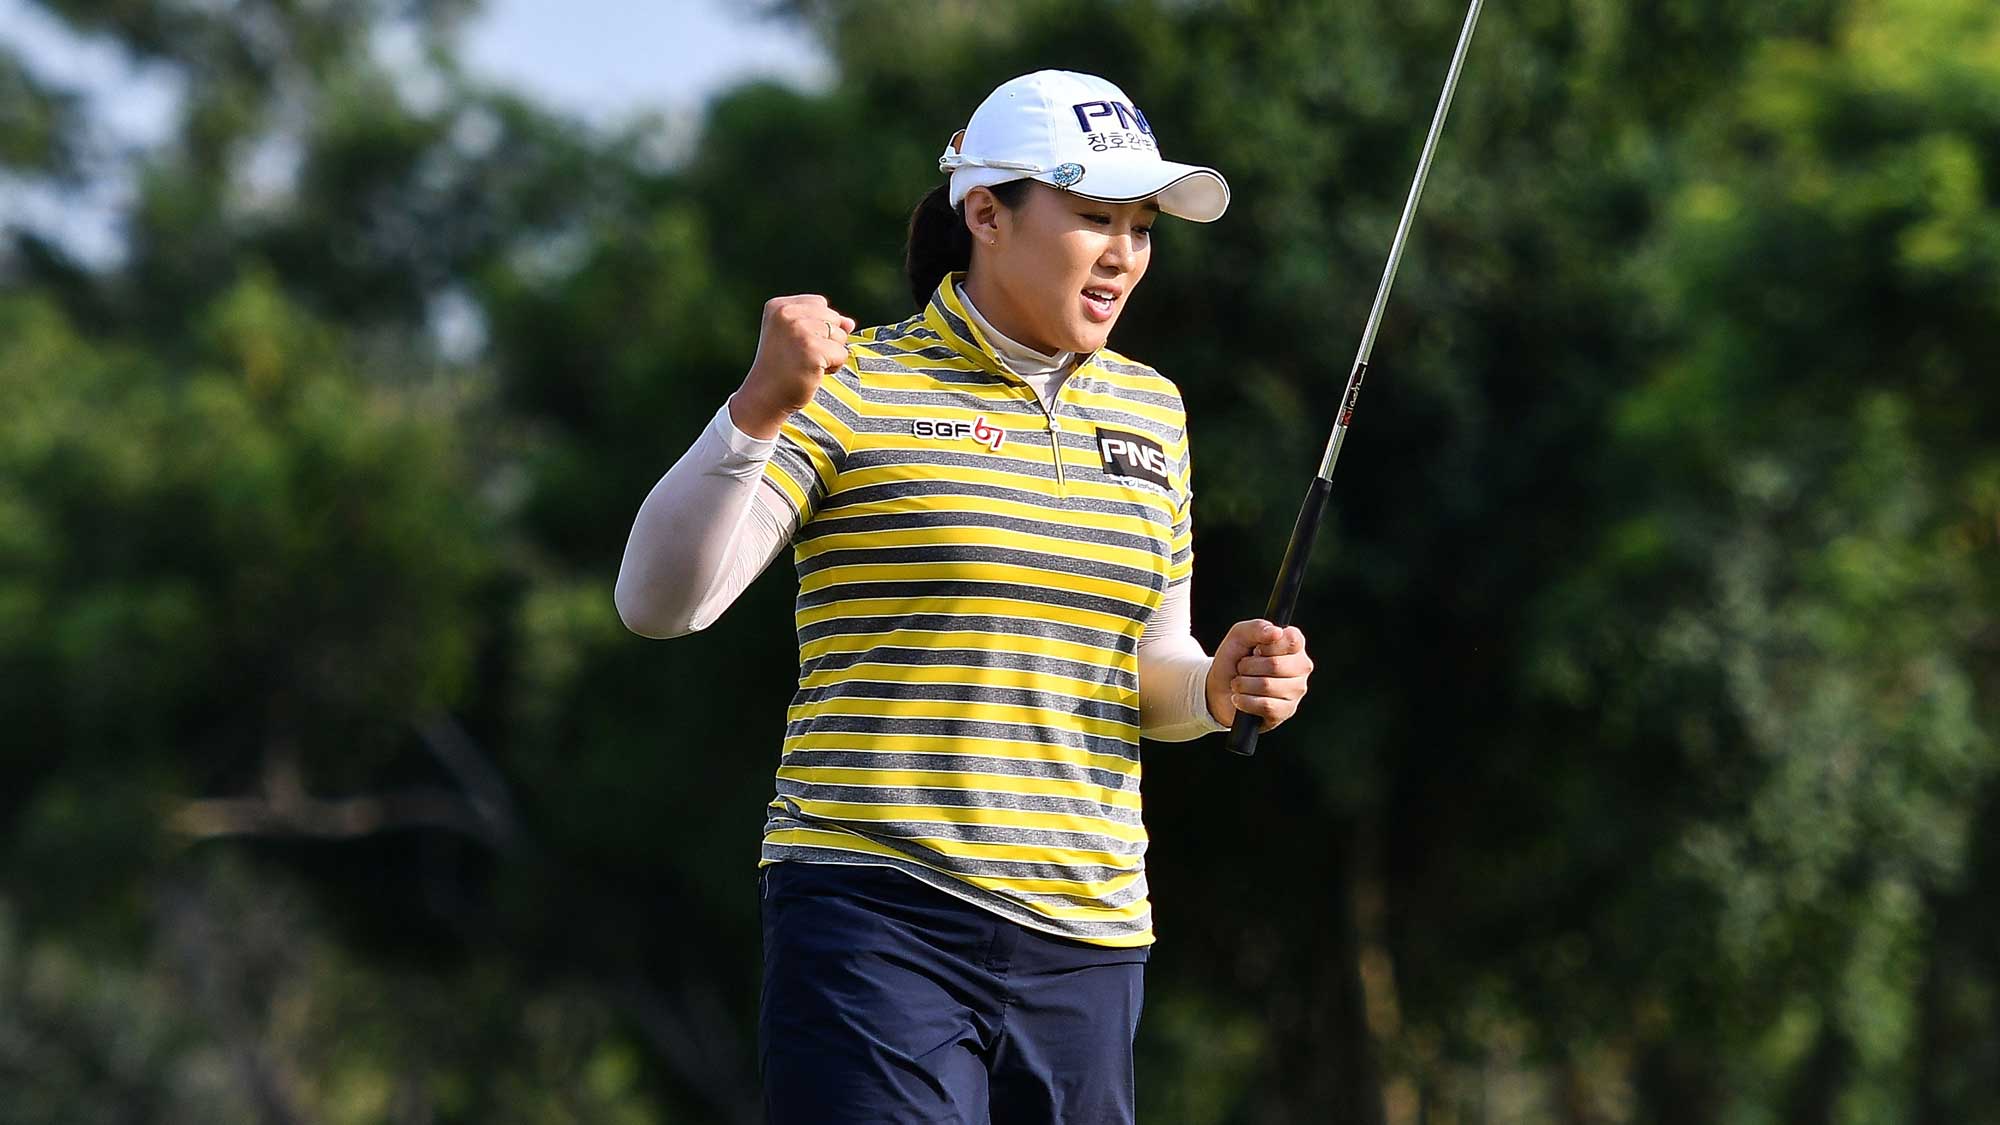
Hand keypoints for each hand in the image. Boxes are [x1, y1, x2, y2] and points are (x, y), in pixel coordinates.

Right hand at [730, 294, 856, 439]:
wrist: (765, 397)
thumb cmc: (783, 368)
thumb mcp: (798, 337)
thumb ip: (823, 323)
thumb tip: (850, 323)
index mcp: (779, 306)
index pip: (820, 304)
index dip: (818, 327)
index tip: (796, 344)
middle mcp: (787, 314)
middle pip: (833, 318)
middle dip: (827, 340)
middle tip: (802, 356)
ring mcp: (799, 330)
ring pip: (841, 335)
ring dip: (831, 354)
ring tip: (807, 364)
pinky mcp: (812, 349)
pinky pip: (842, 354)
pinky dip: (833, 367)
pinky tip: (813, 373)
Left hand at [1206, 620, 1312, 732]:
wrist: (1219, 689)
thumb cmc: (1234, 659)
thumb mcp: (1239, 636)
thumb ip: (1256, 628)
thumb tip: (1276, 632)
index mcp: (1294, 646)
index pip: (1292, 640)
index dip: (1267, 645)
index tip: (1256, 649)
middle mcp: (1301, 668)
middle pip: (1275, 665)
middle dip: (1248, 666)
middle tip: (1242, 668)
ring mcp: (1296, 691)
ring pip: (1267, 686)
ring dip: (1243, 684)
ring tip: (1239, 683)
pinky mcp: (1285, 712)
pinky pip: (1266, 706)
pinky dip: (1245, 701)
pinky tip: (1240, 698)